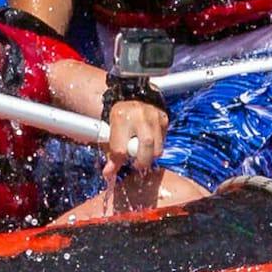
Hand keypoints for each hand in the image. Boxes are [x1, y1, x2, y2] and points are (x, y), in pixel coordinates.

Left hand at [101, 95, 164, 213]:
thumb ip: (110, 154)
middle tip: (136, 164)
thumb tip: (109, 174)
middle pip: (146, 147)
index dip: (116, 163)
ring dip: (149, 156)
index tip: (111, 171)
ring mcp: (154, 115)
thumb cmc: (117, 118)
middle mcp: (138, 114)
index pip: (120, 149)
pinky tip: (147, 142)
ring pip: (158, 148)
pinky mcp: (163, 118)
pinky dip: (156, 146)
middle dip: (141, 161)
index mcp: (119, 116)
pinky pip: (163, 140)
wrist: (130, 96)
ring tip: (141, 152)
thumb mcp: (108, 132)